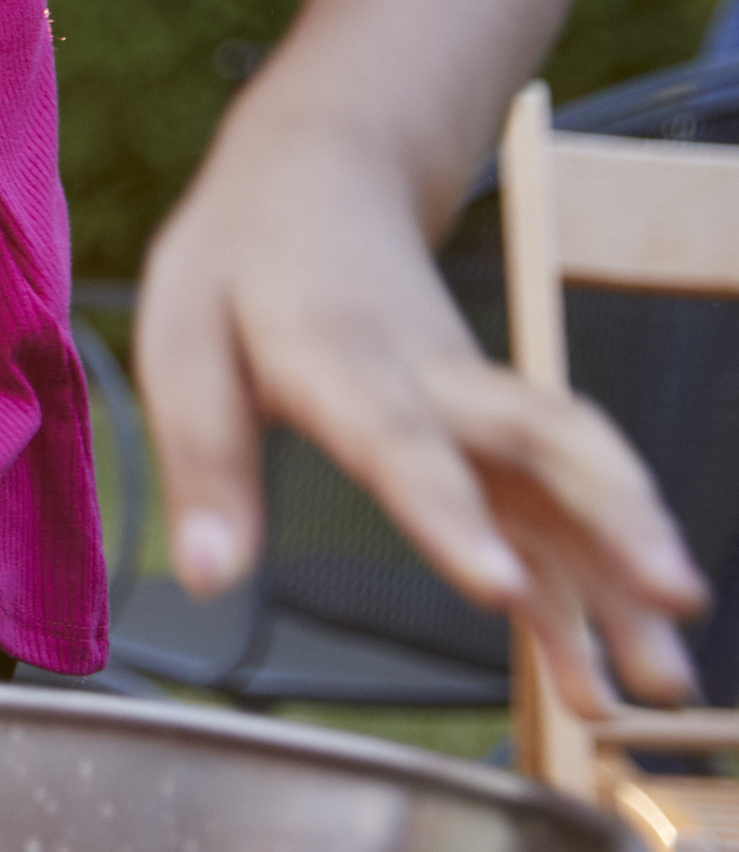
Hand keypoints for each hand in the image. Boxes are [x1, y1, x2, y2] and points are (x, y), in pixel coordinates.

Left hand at [134, 96, 708, 714]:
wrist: (319, 175)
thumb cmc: (238, 267)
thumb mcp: (180, 346)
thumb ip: (203, 463)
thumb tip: (206, 577)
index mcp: (341, 356)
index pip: (401, 441)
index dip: (450, 515)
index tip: (499, 587)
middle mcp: (435, 379)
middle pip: (541, 441)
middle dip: (612, 524)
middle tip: (671, 600)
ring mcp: (479, 403)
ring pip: (575, 475)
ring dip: (626, 567)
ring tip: (665, 676)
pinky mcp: (496, 429)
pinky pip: (558, 505)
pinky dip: (591, 584)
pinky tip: (613, 667)